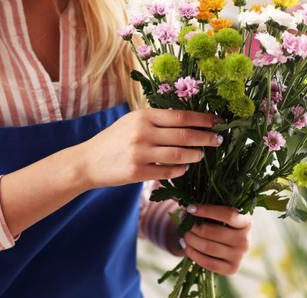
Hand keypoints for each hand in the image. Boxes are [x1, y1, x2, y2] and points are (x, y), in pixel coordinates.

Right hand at [71, 108, 221, 189]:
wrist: (88, 161)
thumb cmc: (114, 140)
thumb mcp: (133, 122)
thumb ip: (156, 120)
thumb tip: (188, 120)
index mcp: (144, 116)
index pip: (181, 116)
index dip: (203, 119)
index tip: (218, 122)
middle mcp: (142, 132)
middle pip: (185, 135)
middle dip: (206, 138)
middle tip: (219, 141)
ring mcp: (140, 153)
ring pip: (179, 155)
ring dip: (195, 155)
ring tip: (202, 155)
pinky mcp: (137, 172)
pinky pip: (167, 172)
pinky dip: (180, 170)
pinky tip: (185, 168)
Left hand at [179, 205, 251, 275]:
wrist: (229, 246)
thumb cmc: (222, 225)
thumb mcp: (220, 214)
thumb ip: (208, 208)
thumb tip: (186, 206)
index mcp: (246, 222)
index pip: (227, 215)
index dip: (207, 211)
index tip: (190, 208)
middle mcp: (245, 240)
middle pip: (214, 232)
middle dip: (195, 227)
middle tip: (184, 223)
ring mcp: (239, 256)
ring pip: (209, 247)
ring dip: (191, 240)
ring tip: (184, 234)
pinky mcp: (232, 269)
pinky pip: (208, 263)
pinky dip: (193, 254)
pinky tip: (185, 246)